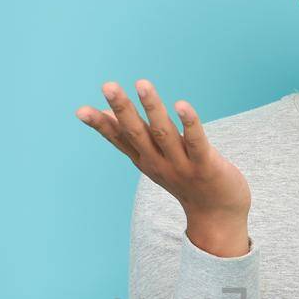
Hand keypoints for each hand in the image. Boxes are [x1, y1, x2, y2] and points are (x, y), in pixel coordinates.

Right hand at [76, 80, 251, 235]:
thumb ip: (131, 137)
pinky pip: (196, 141)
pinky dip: (189, 123)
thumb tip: (104, 112)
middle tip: (108, 86)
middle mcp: (158, 162)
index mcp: (145, 159)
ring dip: (152, 108)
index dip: (101, 125)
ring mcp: (181, 165)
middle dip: (122, 108)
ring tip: (141, 83)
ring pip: (163, 132)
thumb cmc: (185, 179)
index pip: (119, 139)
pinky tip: (182, 105)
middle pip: (136, 132)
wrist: (217, 215)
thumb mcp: (152, 159)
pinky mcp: (206, 166)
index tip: (80, 110)